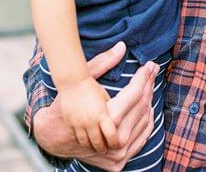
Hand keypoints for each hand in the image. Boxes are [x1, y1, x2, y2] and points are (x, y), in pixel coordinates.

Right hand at [33, 42, 157, 170]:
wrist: (53, 135)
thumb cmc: (67, 105)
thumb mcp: (81, 82)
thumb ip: (102, 63)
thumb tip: (121, 46)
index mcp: (101, 116)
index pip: (134, 95)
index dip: (143, 78)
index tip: (149, 66)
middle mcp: (111, 138)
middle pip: (141, 109)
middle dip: (148, 87)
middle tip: (152, 72)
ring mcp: (116, 153)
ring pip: (143, 125)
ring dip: (149, 105)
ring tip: (149, 87)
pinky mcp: (117, 161)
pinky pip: (139, 140)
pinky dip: (145, 124)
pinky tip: (146, 109)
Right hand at [60, 77, 117, 153]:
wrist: (71, 82)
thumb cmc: (91, 88)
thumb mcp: (105, 99)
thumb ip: (112, 113)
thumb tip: (121, 123)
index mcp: (102, 114)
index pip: (112, 136)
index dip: (114, 143)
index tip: (115, 144)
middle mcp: (90, 120)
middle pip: (99, 143)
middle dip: (103, 148)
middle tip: (106, 149)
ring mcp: (78, 123)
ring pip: (87, 142)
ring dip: (92, 146)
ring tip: (96, 146)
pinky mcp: (70, 122)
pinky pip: (77, 136)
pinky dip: (83, 140)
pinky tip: (86, 139)